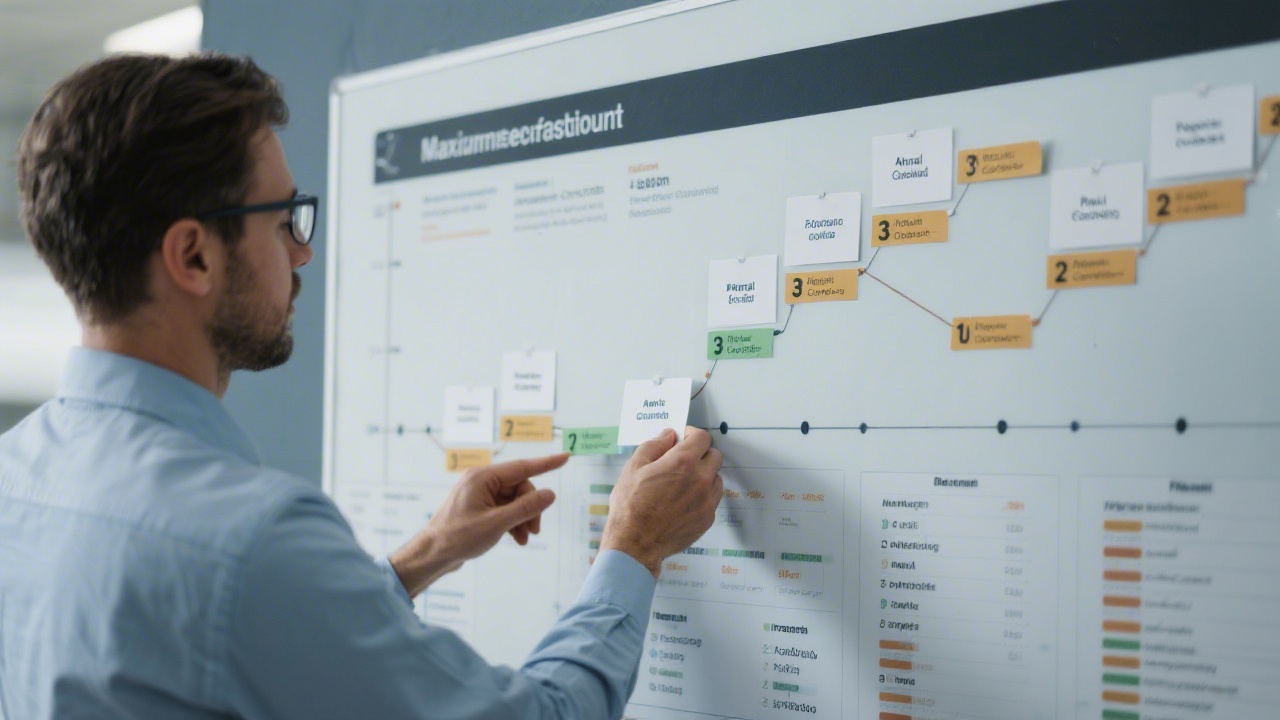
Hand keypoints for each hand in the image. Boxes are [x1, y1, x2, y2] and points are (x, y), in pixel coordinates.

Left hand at [389, 453, 567, 596]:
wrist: (432, 555)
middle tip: (534, 530)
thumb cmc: (458, 537)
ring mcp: (480, 494)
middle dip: (530, 508)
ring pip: (514, 500)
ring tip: (524, 538)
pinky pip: (504, 509)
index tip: (566, 457)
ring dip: (523, 518)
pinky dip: (513, 522)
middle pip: (520, 488)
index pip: (522, 467)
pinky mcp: (479, 508)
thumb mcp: (496, 523)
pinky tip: (516, 538)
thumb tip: (549, 494)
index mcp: (482, 477)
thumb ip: (525, 508)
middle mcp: (481, 481)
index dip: (546, 464)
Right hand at [600, 427, 722, 578]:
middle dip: (700, 453)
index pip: (702, 437)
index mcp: (682, 462)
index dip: (691, 434)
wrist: (636, 544)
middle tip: (683, 459)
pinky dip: (703, 495)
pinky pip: (713, 499)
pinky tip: (684, 500)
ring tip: (684, 482)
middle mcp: (700, 479)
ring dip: (704, 474)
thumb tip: (668, 436)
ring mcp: (707, 500)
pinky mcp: (707, 518)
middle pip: (714, 455)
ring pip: (716, 478)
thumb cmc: (631, 507)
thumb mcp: (633, 468)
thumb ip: (654, 446)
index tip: (684, 438)